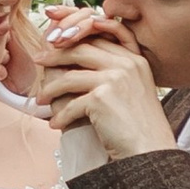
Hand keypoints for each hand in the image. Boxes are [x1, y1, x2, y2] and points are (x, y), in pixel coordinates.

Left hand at [36, 21, 178, 160]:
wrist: (150, 150)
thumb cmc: (140, 126)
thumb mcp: (133, 89)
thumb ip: (115, 71)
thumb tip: (78, 64)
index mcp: (134, 58)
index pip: (98, 37)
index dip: (74, 39)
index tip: (56, 46)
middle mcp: (126, 64)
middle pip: (80, 49)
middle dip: (55, 56)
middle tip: (39, 61)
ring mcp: (114, 79)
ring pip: (69, 76)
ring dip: (50, 89)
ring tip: (41, 100)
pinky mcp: (101, 98)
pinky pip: (70, 103)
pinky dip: (60, 115)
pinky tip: (55, 124)